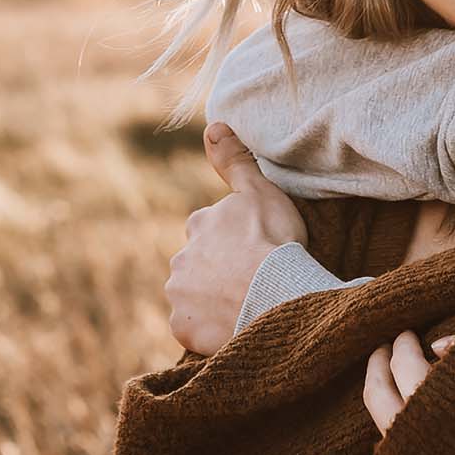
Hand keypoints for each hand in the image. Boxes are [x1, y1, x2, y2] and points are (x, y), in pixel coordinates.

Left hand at [164, 122, 306, 355]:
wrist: (275, 295)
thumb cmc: (274, 241)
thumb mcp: (260, 190)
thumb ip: (234, 160)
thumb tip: (213, 126)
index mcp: (198, 224)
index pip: (209, 230)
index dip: (234, 241)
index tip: (256, 250)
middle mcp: (179, 258)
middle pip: (198, 264)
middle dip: (217, 271)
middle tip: (251, 278)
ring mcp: (179, 295)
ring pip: (193, 295)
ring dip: (212, 299)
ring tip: (246, 304)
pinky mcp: (183, 328)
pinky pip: (193, 328)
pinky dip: (208, 328)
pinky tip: (234, 325)